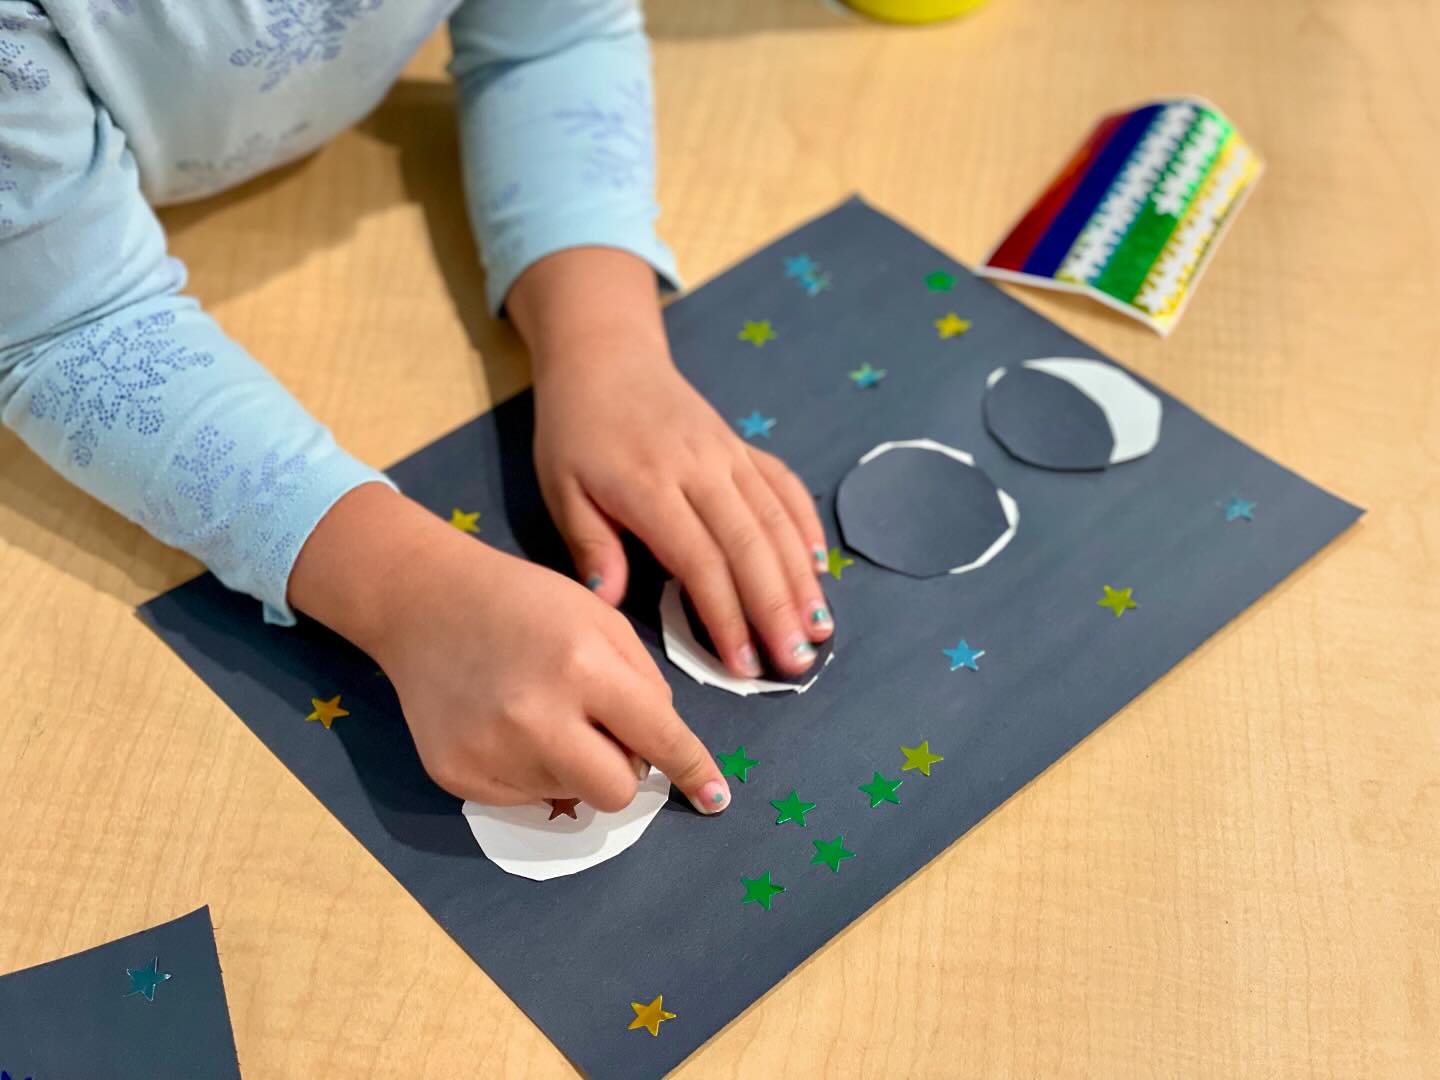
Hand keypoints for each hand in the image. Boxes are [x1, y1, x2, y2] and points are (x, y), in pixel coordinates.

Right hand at [289, 484, 730, 813]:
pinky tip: (506, 725)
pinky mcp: (456, 775)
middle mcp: (536, 718)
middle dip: (625, 771)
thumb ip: (642, 682)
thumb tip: (660, 751)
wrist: (424, 601)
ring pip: (570, 795)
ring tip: (542, 712)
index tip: (715, 798)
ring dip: (574, 764)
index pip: (658, 738)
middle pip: (616, 792)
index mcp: (583, 667)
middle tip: (605, 734)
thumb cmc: (525, 602)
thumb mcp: (600, 618)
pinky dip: (531, 770)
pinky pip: (524, 797)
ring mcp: (491, 752)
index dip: (693, 771)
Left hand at [511, 248, 834, 678]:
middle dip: (777, 610)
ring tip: (819, 631)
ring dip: (801, 579)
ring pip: (777, 522)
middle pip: (751, 547)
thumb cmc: (576, 431)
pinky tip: (819, 569)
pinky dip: (806, 528)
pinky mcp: (744, 447)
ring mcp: (730, 455)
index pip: (701, 561)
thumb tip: (609, 601)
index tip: (743, 666)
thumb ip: (591, 543)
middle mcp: (702, 469)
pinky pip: (786, 488)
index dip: (727, 616)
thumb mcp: (562, 488)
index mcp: (651, 485)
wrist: (606, 357)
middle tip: (798, 664)